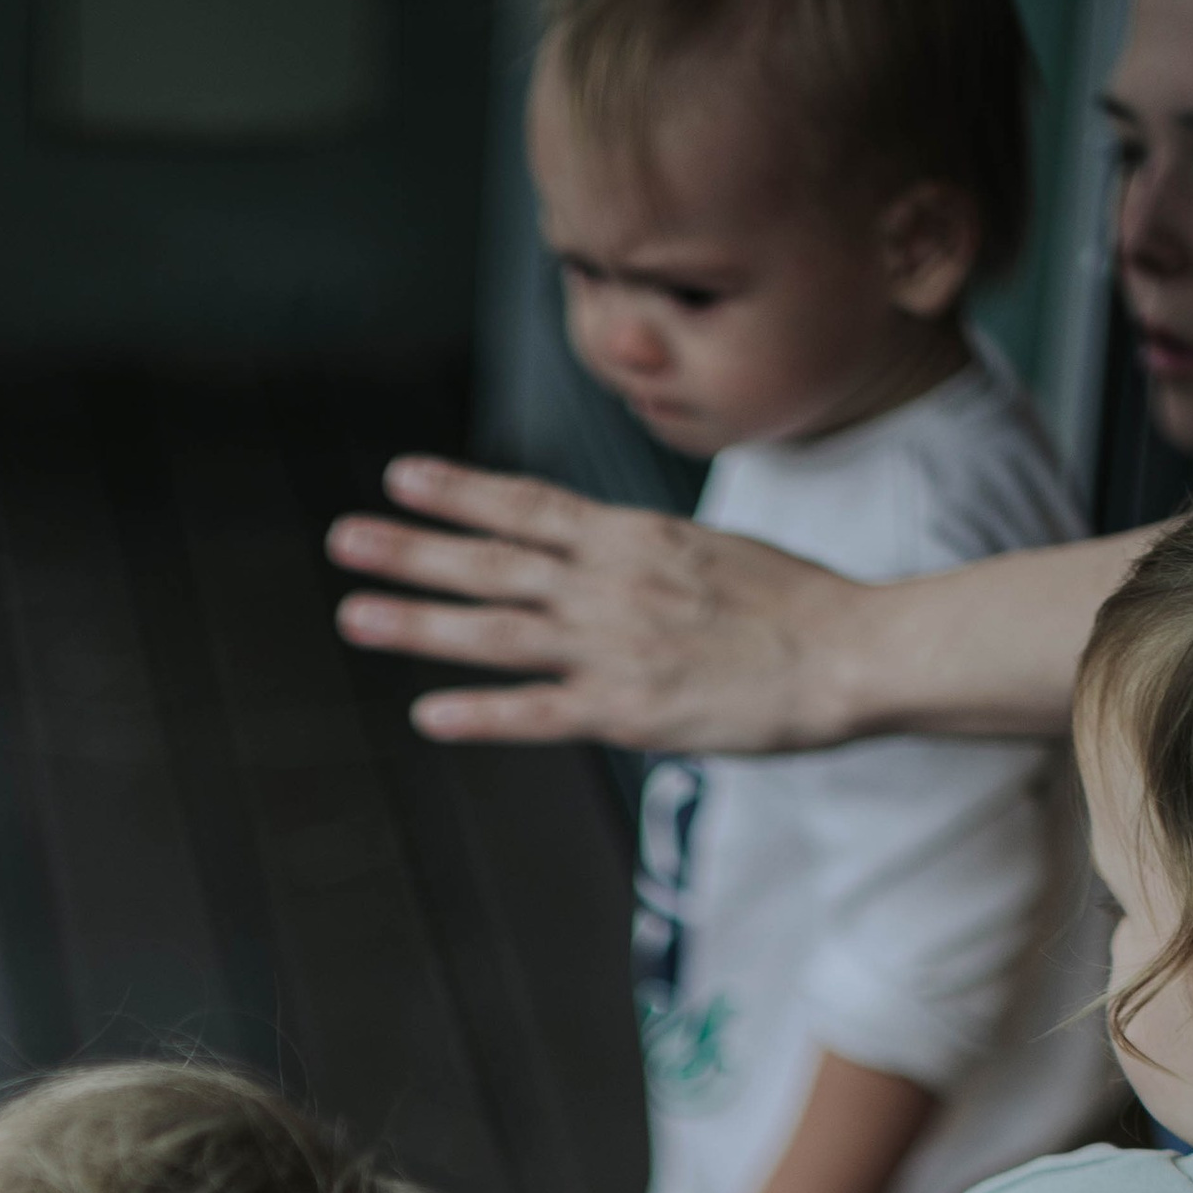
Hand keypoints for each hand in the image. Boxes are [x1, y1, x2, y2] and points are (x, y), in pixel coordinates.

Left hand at [327, 459, 859, 754]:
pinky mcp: (627, 710)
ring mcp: (613, 646)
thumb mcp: (710, 552)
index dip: (460, 491)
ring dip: (420, 622)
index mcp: (631, 539)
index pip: (528, 506)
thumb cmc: (793, 608)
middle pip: (492, 561)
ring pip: (497, 631)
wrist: (848, 651)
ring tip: (356, 614)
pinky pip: (539, 713)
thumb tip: (604, 557)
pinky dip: (481, 714)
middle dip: (412, 548)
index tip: (402, 478)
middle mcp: (609, 584)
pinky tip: (428, 715)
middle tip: (345, 539)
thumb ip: (645, 559)